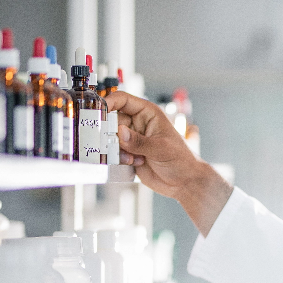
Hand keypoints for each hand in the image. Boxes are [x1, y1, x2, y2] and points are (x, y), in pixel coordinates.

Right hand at [104, 91, 232, 235]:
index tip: (98, 111)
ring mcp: (133, 139)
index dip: (109, 102)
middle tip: (113, 143)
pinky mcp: (129, 154)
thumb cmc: (181, 160)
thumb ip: (139, 141)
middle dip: (110, 132)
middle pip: (112, 120)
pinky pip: (114, 152)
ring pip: (111, 138)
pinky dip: (119, 158)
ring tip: (131, 157)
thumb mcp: (161, 148)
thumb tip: (120, 133)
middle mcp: (138, 124)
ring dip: (116, 148)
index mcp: (148, 113)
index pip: (123, 100)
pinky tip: (134, 163)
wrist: (184, 182)